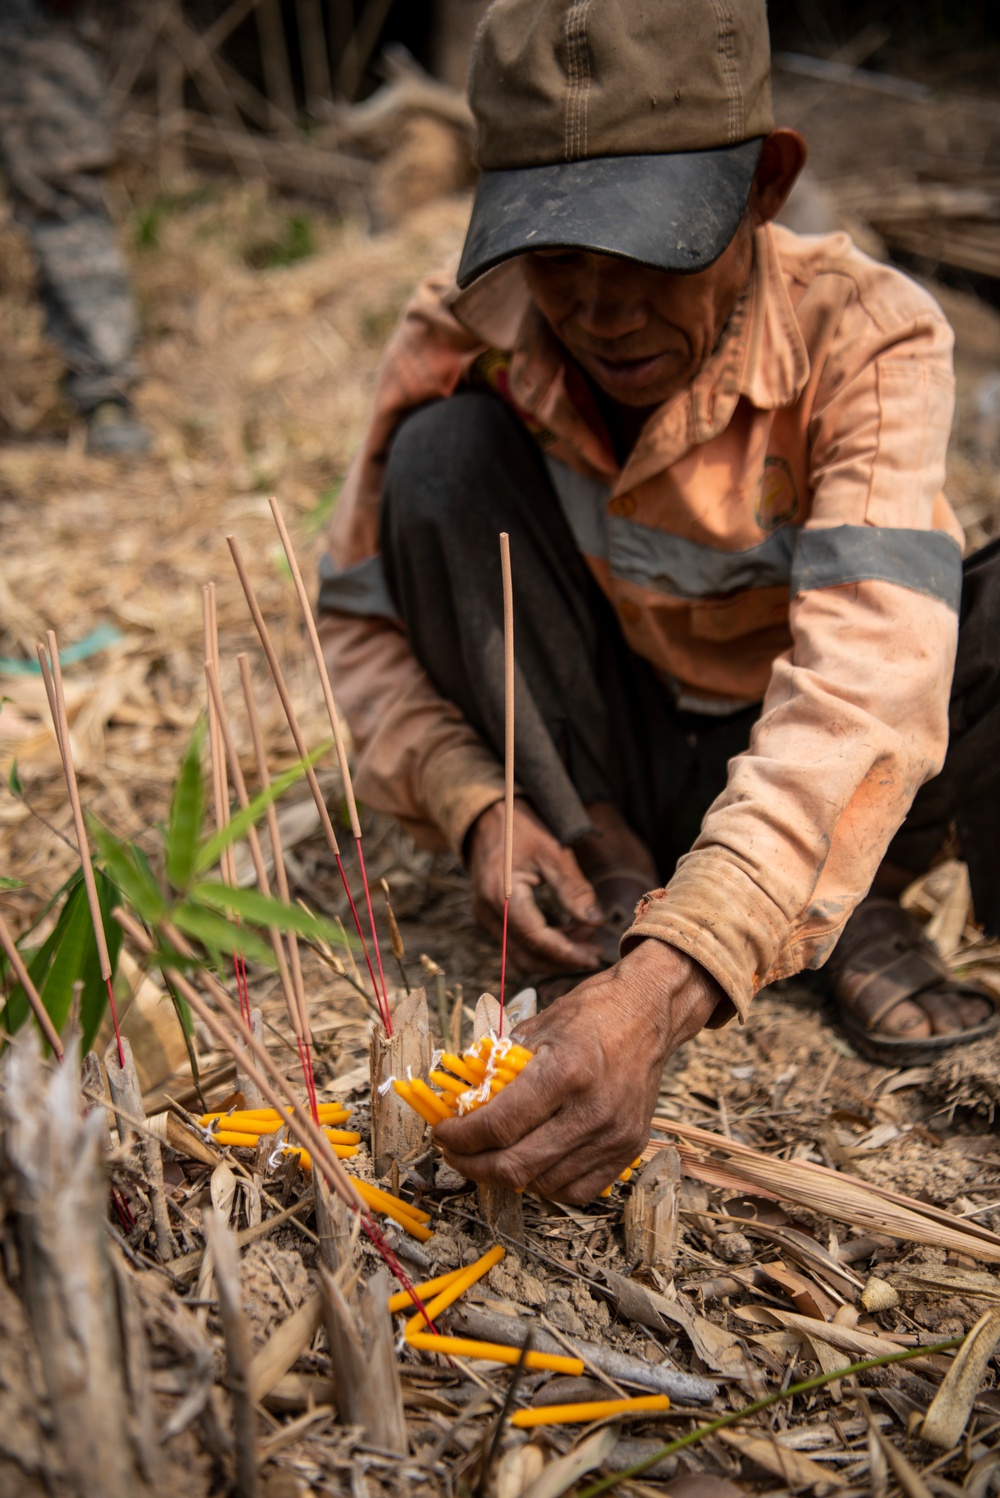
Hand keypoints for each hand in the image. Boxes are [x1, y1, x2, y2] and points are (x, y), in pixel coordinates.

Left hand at [433, 938, 723, 1202]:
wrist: (648, 1013)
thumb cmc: (589, 1014)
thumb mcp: (536, 1029)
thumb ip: (498, 1068)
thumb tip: (459, 1101)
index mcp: (565, 1072)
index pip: (498, 1126)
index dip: (460, 1137)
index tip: (442, 1133)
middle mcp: (592, 1110)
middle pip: (517, 1166)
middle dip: (473, 1166)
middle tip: (455, 1153)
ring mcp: (614, 1135)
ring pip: (543, 1184)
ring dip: (506, 1177)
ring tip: (489, 1157)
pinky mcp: (629, 1149)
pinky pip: (577, 1190)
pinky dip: (545, 1184)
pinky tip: (530, 1163)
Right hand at [466, 798, 605, 972]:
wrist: (488, 815)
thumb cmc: (522, 827)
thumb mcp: (553, 852)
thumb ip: (574, 889)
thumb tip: (597, 922)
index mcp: (503, 895)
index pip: (537, 940)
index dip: (567, 953)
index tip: (595, 957)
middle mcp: (488, 912)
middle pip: (526, 956)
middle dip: (562, 960)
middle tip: (594, 951)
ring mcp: (486, 916)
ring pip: (520, 954)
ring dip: (553, 955)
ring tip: (585, 940)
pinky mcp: (490, 916)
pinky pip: (516, 942)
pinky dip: (542, 945)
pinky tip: (567, 932)